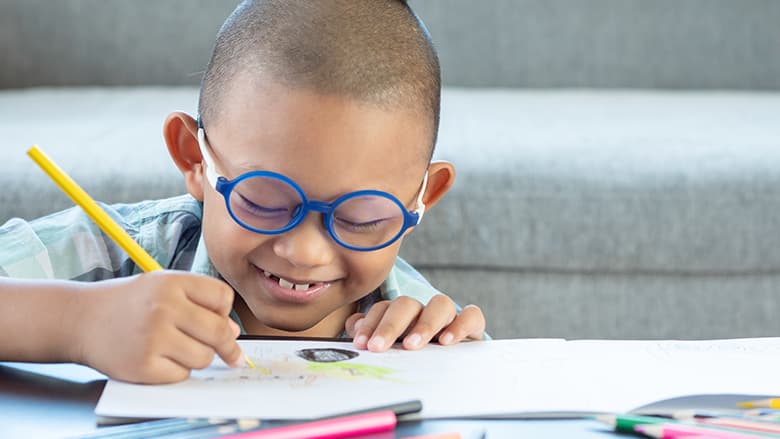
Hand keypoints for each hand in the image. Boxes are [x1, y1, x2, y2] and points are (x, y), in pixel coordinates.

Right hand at [73, 271, 242, 383]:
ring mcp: (152, 337)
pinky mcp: (143, 365)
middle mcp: (163, 307)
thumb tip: (233, 331)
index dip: (225, 311)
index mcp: (172, 282)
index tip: (219, 320)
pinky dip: (176, 371)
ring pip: (204, 357)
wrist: (79, 319)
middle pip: (219, 331)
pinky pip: (181, 375)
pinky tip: (160, 359)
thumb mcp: (162, 287)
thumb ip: (200, 303)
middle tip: (228, 351)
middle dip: (226, 344)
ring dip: (198, 357)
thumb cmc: (128, 303)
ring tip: (178, 348)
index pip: (223, 298)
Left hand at [345, 294, 484, 351]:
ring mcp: (448, 315)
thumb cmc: (415, 352)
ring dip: (424, 324)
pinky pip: (471, 316)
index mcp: (401, 313)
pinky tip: (446, 341)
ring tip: (411, 345)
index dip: (370, 323)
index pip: (384, 308)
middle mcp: (424, 310)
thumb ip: (372, 334)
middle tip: (378, 346)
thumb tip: (355, 325)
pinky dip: (460, 325)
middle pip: (407, 304)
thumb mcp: (392, 345)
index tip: (361, 344)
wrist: (454, 361)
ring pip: (440, 304)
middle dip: (390, 326)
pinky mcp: (472, 325)